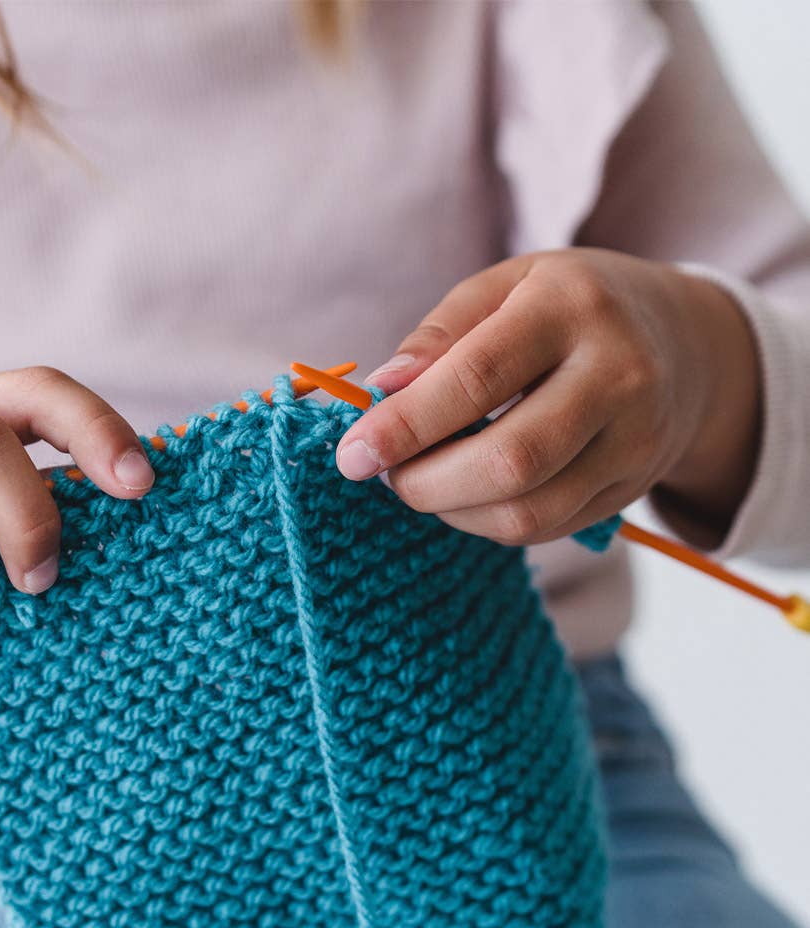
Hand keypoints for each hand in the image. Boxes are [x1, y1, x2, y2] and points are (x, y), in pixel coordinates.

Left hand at [336, 248, 760, 545]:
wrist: (684, 343)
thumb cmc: (567, 307)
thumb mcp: (503, 287)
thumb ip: (439, 335)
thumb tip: (383, 391)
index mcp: (570, 307)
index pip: (477, 378)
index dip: (405, 426)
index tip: (352, 456)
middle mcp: (618, 375)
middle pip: (509, 460)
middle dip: (425, 484)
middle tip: (385, 476)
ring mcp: (636, 440)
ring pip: (528, 512)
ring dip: (452, 511)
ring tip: (421, 483)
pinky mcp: (634, 488)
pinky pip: (545, 529)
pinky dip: (487, 523)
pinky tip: (466, 494)